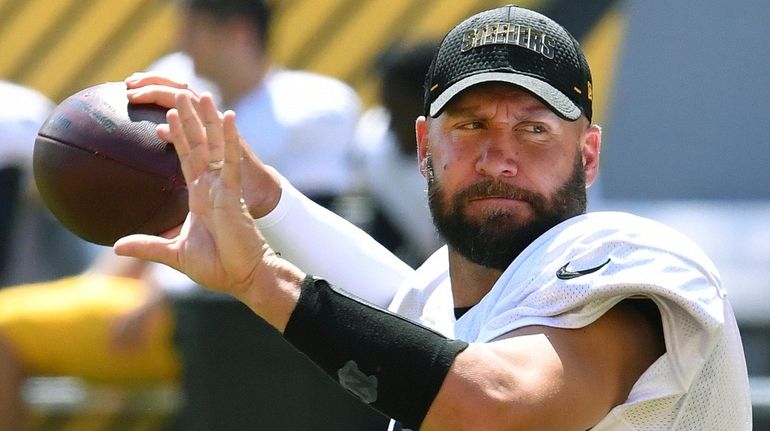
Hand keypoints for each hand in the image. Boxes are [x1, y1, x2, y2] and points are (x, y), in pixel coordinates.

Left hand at [114, 92, 302, 330]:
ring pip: (215, 146)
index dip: (179, 137)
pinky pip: (231, 160)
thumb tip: (116, 245)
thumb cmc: (217, 267)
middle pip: (200, 145)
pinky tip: (227, 117)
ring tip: (202, 95)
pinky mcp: (234, 193)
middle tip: (185, 94)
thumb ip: (148, 245)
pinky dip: (228, 138)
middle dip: (192, 120)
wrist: (243, 276)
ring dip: (208, 120)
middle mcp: (213, 187)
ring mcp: (224, 187)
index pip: (187, 159)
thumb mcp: (174, 254)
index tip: (169, 115)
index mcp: (200, 197)